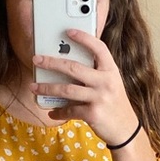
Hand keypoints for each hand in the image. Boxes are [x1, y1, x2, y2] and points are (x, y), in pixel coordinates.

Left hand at [30, 29, 139, 146]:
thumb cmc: (113, 103)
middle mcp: (106, 82)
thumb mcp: (111, 83)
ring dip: (47, 88)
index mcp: (111, 70)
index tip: (68, 31)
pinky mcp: (93, 114)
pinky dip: (58, 112)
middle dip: (52, 63)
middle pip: (74, 67)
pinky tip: (51, 112)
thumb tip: (66, 65)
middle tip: (36, 60)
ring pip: (67, 89)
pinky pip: (70, 110)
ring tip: (33, 87)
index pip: (99, 48)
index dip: (84, 38)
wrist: (126, 129)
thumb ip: (95, 73)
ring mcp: (100, 98)